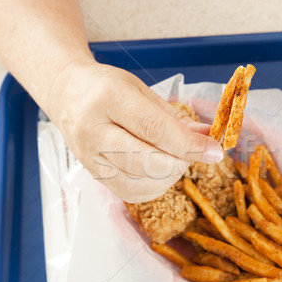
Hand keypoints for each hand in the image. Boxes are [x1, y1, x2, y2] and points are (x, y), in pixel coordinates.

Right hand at [46, 60, 223, 202]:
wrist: (67, 94)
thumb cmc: (107, 88)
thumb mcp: (142, 91)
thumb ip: (176, 117)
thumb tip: (209, 137)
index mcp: (109, 98)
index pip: (155, 130)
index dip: (190, 145)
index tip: (215, 151)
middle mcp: (94, 130)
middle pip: (147, 162)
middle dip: (182, 163)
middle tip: (195, 153)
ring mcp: (90, 157)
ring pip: (140, 183)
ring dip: (169, 176)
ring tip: (175, 158)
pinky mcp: (93, 175)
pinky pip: (131, 193)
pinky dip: (155, 186)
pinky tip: (160, 170)